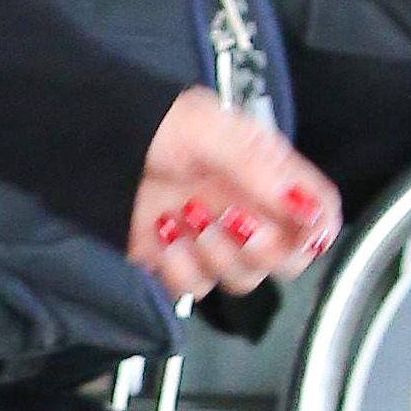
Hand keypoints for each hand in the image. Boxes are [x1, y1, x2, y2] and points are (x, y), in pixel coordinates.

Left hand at [132, 93, 339, 303]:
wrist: (91, 142)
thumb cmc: (153, 122)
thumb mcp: (212, 130)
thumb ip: (261, 170)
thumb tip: (309, 208)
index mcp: (267, 174)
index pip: (318, 212)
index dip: (317, 229)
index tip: (298, 229)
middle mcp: (248, 210)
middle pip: (287, 259)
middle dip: (262, 247)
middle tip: (232, 218)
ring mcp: (213, 239)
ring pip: (242, 278)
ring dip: (214, 252)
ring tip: (185, 216)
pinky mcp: (176, 262)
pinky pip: (195, 288)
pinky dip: (177, 265)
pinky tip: (162, 232)